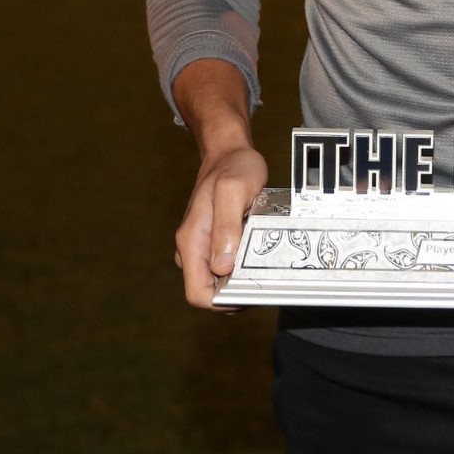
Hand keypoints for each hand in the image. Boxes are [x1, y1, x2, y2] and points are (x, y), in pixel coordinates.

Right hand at [175, 144, 266, 309]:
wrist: (230, 150)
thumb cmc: (233, 166)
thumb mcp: (233, 191)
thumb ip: (227, 227)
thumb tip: (223, 267)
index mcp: (191, 241)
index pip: (197, 293)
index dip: (221, 303)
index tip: (247, 294)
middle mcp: (192, 247)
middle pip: (208, 290)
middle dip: (234, 292)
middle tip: (262, 279)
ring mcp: (201, 245)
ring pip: (217, 279)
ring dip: (239, 278)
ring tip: (262, 264)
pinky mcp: (212, 240)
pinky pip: (224, 264)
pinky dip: (241, 264)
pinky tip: (257, 252)